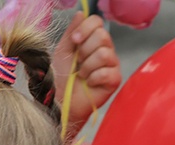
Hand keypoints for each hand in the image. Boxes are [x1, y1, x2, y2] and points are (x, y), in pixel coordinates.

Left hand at [53, 12, 121, 133]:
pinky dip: (93, 78)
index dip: (86, 29)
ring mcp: (111, 65)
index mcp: (92, 41)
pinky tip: (88, 84)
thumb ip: (72, 32)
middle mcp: (104, 50)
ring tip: (81, 76)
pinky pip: (107, 71)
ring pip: (104, 53)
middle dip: (84, 50)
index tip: (74, 41)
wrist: (60, 101)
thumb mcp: (63, 51)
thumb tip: (80, 13)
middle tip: (77, 63)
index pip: (97, 22)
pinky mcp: (114, 80)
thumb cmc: (61, 78)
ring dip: (87, 66)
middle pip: (103, 36)